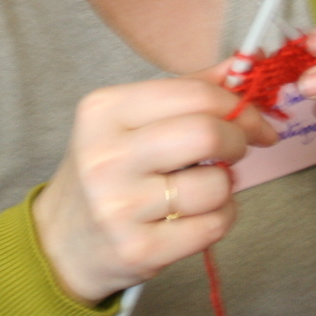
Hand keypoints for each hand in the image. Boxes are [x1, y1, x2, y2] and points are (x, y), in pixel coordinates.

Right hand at [33, 73, 277, 303]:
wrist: (62, 241)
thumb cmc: (107, 173)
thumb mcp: (129, 123)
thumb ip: (185, 93)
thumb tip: (243, 66)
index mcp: (103, 112)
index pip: (194, 94)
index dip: (238, 106)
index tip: (254, 120)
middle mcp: (106, 156)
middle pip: (206, 134)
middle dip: (238, 141)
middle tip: (235, 150)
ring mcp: (119, 206)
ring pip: (215, 185)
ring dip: (226, 187)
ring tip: (203, 188)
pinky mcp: (138, 249)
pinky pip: (212, 226)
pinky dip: (220, 218)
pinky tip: (196, 217)